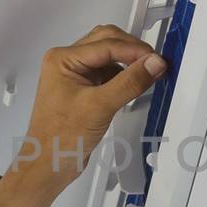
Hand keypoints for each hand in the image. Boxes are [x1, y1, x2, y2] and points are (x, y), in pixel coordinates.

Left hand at [0, 25, 166, 206]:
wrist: (49, 164)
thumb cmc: (60, 139)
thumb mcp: (99, 106)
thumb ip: (129, 82)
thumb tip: (152, 63)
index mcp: (62, 59)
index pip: (107, 44)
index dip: (135, 51)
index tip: (157, 61)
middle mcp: (67, 63)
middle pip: (107, 41)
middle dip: (132, 50)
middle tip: (154, 63)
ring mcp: (75, 76)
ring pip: (109, 56)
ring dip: (128, 62)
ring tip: (148, 74)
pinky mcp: (84, 90)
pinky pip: (108, 73)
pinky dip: (124, 76)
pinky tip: (135, 85)